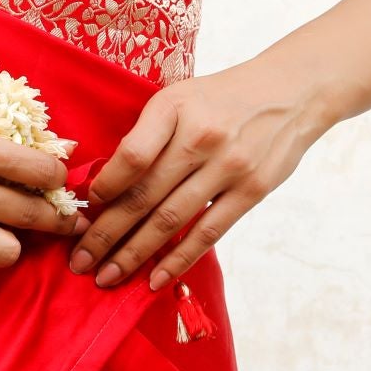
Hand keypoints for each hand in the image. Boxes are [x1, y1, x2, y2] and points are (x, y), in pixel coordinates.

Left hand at [67, 55, 331, 289]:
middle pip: (144, 195)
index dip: (104, 188)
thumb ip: (147, 136)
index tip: (84, 211)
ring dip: (134, 253)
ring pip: (171, 220)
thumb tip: (106, 186)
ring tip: (107, 277)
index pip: (130, 157)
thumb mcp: (179, 98)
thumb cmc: (222, 98)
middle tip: (79, 262)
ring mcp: (229, 166)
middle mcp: (201, 137)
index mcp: (174, 108)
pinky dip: (178, 259)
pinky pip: (208, 233)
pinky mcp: (252, 191)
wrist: (291, 91)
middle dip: (106, 234)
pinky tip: (155, 279)